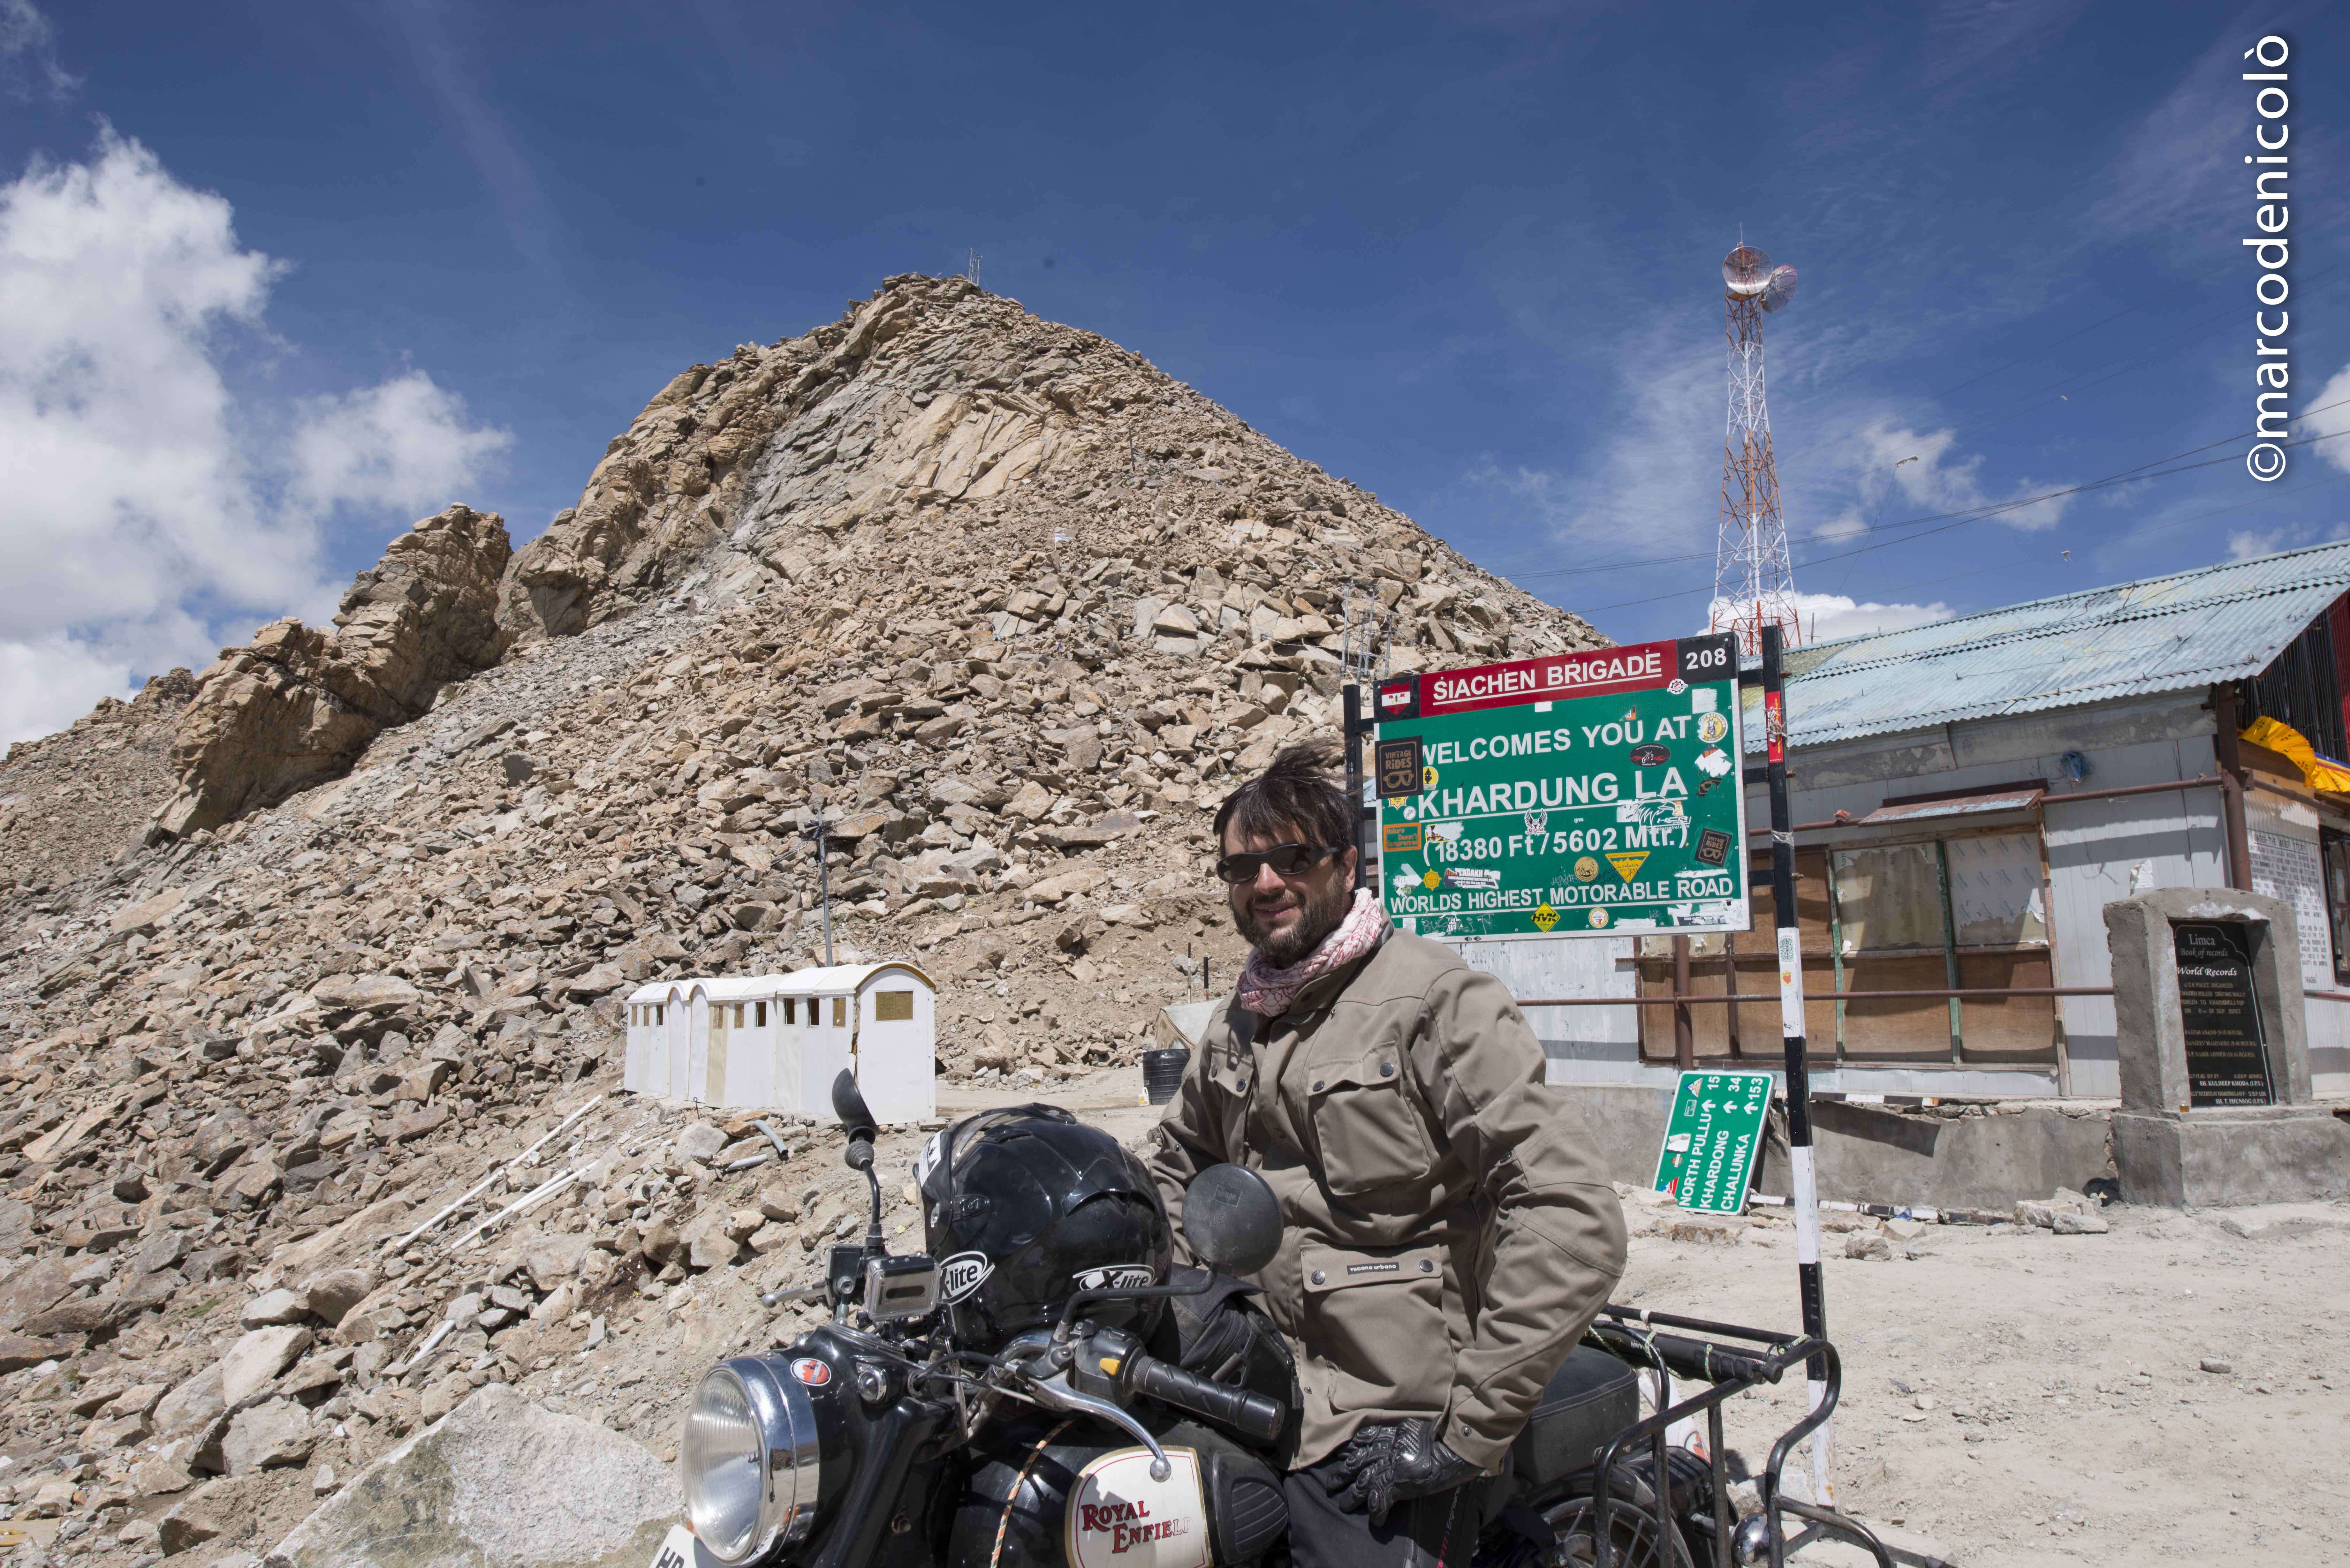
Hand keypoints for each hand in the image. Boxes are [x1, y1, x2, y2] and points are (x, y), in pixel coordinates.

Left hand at [1324, 1419, 1482, 1524]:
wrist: (1454, 1447)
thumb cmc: (1443, 1437)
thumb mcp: (1417, 1428)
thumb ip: (1404, 1433)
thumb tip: (1402, 1434)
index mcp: (1392, 1434)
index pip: (1365, 1439)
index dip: (1351, 1448)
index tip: (1342, 1454)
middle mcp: (1386, 1449)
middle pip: (1357, 1461)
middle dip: (1342, 1473)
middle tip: (1330, 1484)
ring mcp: (1390, 1467)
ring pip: (1363, 1482)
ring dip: (1352, 1496)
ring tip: (1344, 1506)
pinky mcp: (1398, 1484)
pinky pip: (1382, 1501)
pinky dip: (1377, 1512)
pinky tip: (1377, 1521)